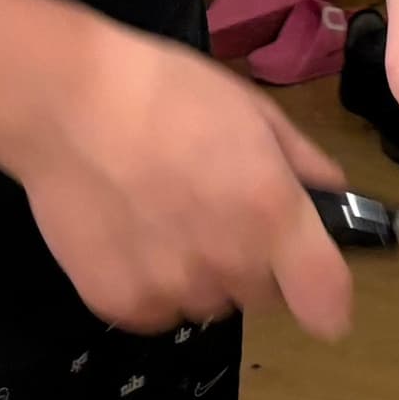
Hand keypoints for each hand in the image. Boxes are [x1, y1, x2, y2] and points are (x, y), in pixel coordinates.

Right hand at [11, 10, 352, 340]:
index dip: (328, 300)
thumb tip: (331, 196)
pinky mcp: (121, 305)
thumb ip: (303, 162)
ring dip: (201, 272)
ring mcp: (171, 291)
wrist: (67, 104)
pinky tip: (130, 231)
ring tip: (164, 212)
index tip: (317, 287)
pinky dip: (151, 282)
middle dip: (253, 262)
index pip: (325, 304)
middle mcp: (227, 264)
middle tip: (218, 207)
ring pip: (209, 302)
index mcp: (270, 213)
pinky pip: (157, 309)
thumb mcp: (252, 109)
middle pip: (263, 294)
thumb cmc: (167, 91)